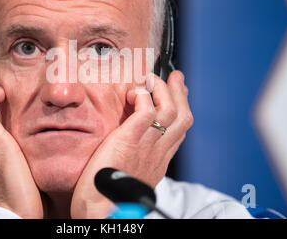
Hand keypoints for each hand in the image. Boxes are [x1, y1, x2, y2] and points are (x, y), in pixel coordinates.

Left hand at [70, 71, 192, 217]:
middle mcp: (159, 151)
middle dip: (180, 93)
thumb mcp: (134, 174)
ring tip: (150, 79)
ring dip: (162, 89)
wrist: (103, 209)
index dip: (182, 108)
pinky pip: (147, 110)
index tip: (178, 94)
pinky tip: (133, 94)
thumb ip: (140, 157)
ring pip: (170, 109)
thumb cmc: (110, 195)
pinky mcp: (131, 138)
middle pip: (183, 116)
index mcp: (160, 160)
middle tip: (174, 77)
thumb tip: (137, 145)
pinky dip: (143, 96)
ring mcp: (148, 144)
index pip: (179, 130)